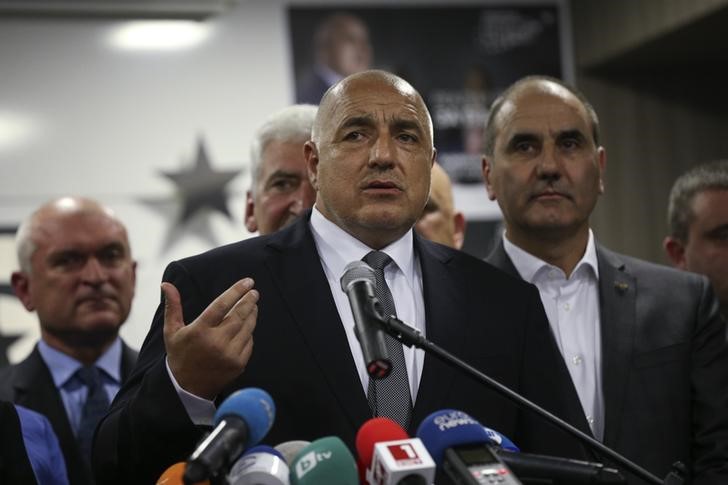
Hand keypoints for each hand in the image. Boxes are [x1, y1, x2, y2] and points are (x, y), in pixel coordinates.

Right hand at [162, 278, 257, 399]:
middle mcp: (216, 342)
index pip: (222, 305)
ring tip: (253, 305)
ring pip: (247, 328)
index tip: (247, 282)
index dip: (236, 291)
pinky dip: (249, 332)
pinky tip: (247, 325)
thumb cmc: (180, 355)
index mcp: (199, 331)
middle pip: (239, 315)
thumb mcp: (172, 331)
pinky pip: (249, 342)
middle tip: (254, 292)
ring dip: (252, 314)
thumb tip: (166, 284)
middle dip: (249, 301)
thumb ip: (173, 306)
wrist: (187, 388)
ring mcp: (229, 354)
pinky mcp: (238, 364)